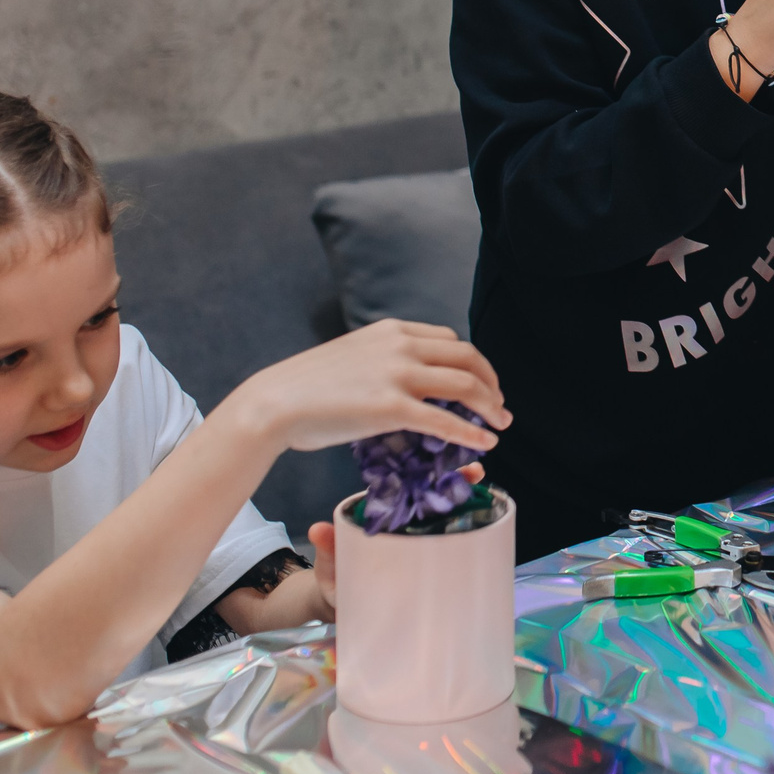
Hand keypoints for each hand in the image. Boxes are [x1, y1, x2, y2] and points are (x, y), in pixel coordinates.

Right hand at [223, 319, 507, 455]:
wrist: (274, 402)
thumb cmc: (306, 386)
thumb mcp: (354, 356)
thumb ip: (384, 360)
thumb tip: (406, 382)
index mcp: (392, 330)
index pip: (449, 340)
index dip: (473, 363)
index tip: (481, 383)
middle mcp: (401, 345)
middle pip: (467, 357)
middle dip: (490, 382)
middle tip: (498, 405)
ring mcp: (397, 374)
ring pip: (464, 385)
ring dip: (490, 406)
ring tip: (499, 424)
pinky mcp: (391, 407)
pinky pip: (445, 420)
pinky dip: (472, 431)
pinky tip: (486, 443)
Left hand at [302, 451, 482, 613]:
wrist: (344, 610)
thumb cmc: (336, 581)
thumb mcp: (331, 564)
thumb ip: (329, 548)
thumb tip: (317, 530)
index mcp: (382, 514)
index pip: (406, 485)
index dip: (424, 469)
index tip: (437, 457)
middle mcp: (403, 522)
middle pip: (433, 493)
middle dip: (455, 478)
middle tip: (475, 470)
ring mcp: (418, 541)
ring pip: (446, 514)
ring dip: (465, 500)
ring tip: (484, 490)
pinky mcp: (428, 563)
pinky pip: (449, 544)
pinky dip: (467, 531)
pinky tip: (484, 523)